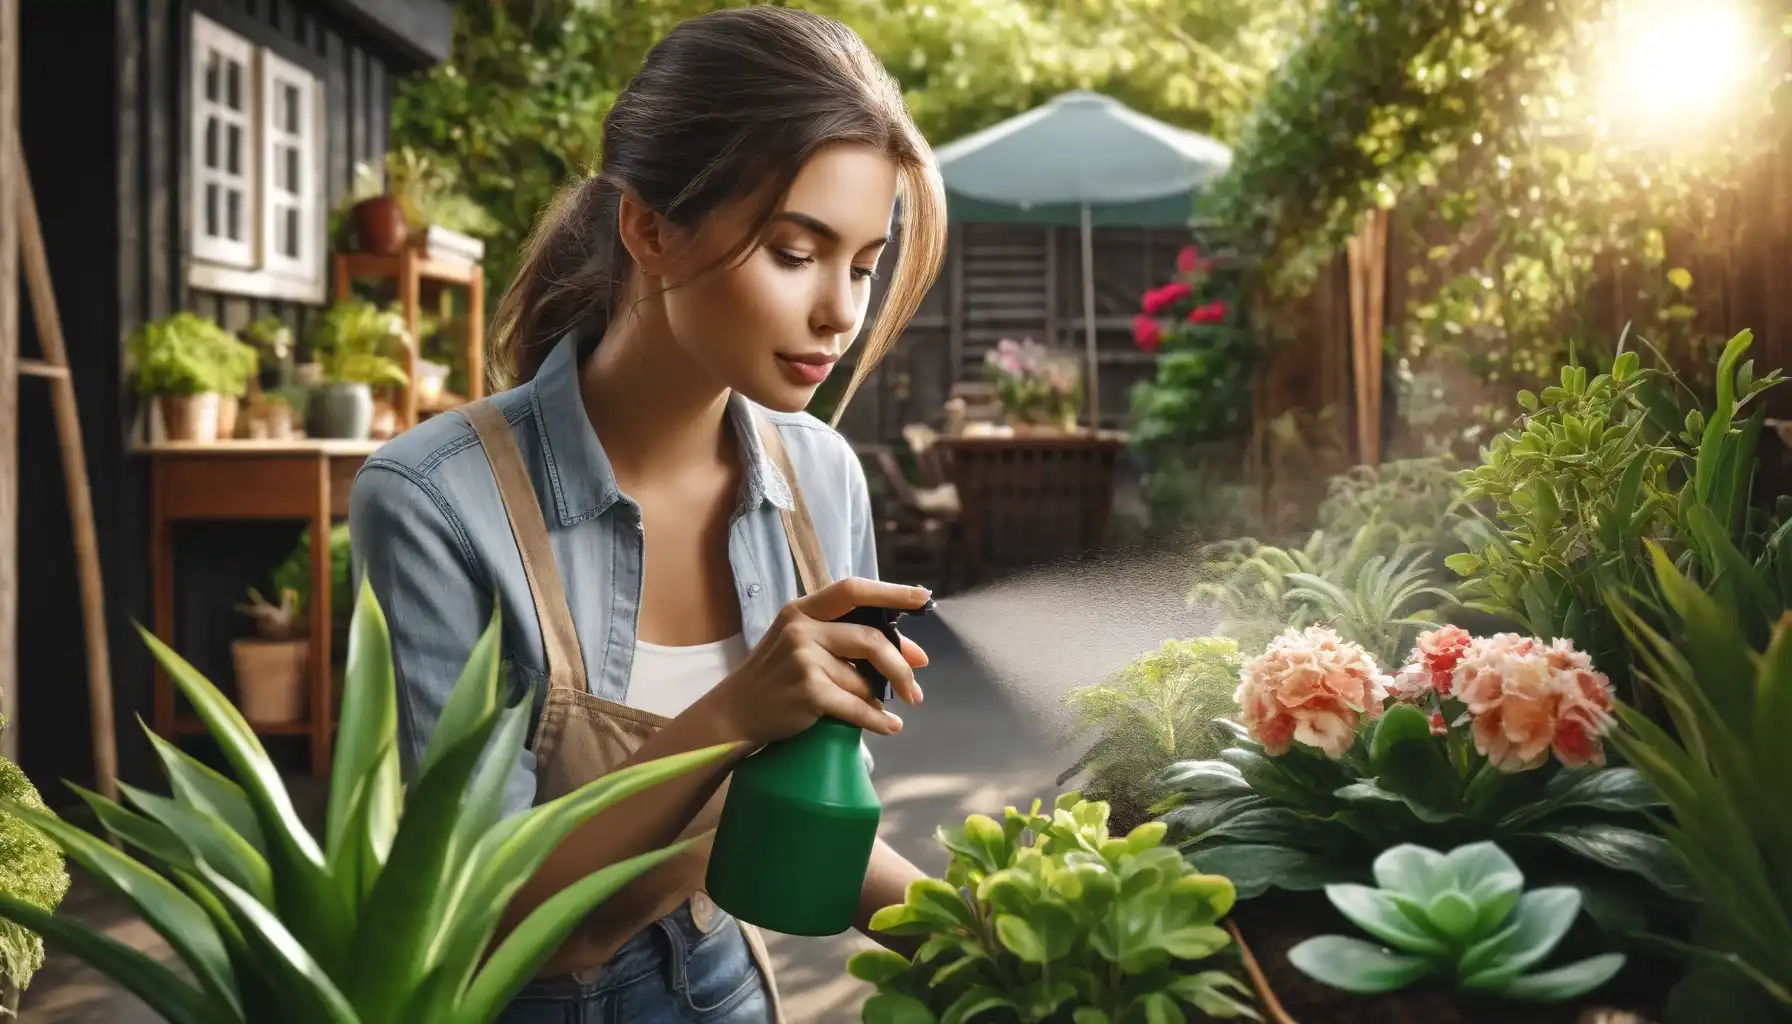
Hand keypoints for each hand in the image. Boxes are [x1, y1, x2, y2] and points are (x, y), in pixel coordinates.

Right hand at [706, 577, 930, 745]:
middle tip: (915, 688)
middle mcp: (802, 628)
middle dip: (900, 666)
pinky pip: (856, 706)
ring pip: (863, 678)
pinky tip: (890, 726)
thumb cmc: (778, 676)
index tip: (923, 598)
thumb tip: (915, 655)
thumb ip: (849, 641)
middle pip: (871, 638)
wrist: (736, 711)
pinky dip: (877, 720)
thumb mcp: (804, 644)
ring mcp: (802, 659)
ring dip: (880, 698)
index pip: (853, 590)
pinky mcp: (806, 691)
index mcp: (804, 610)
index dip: (891, 592)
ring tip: (884, 709)